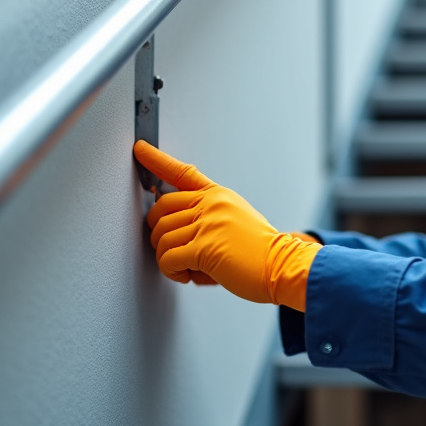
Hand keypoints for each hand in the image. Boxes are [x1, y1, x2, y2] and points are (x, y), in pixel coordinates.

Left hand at [133, 140, 320, 309]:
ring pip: (162, 238)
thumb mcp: (238, 219)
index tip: (140, 149)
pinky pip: (168, 259)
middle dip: (156, 231)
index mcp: (219, 196)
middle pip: (161, 208)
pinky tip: (187, 276)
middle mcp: (211, 205)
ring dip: (168, 259)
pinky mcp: (204, 248)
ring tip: (187, 269)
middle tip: (169, 248)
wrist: (285, 265)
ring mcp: (208, 224)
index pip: (182, 172)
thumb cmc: (263, 251)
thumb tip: (179, 230)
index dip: (157, 160)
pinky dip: (172, 272)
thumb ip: (210, 216)